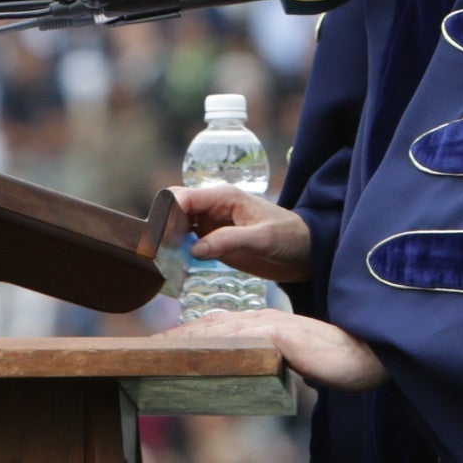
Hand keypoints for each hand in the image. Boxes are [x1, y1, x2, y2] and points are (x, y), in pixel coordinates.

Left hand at [164, 309, 388, 391]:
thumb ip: (279, 367)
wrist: (366, 355)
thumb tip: (275, 380)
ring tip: (151, 352)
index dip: (188, 336)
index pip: (216, 329)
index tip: (160, 347)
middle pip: (207, 327)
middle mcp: (260, 320)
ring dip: (180, 341)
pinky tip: (184, 353)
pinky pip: (231, 340)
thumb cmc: (336, 362)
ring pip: (213, 331)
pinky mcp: (275, 335)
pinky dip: (204, 345)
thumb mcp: (295, 366)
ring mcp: (267, 325)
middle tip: (141, 348)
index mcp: (264, 326)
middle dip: (174, 336)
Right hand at [171, 185, 312, 283]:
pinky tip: (175, 266)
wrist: (305, 253)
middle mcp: (213, 208)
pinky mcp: (214, 242)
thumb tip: (194, 250)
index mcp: (224, 197)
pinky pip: (188, 244)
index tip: (159, 234)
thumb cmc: (288, 237)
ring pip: (178, 226)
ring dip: (169, 240)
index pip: (184, 197)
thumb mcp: (261, 238)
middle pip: (176, 209)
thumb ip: (228, 241)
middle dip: (163, 225)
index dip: (168, 211)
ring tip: (162, 260)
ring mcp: (212, 226)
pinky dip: (179, 252)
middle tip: (157, 249)